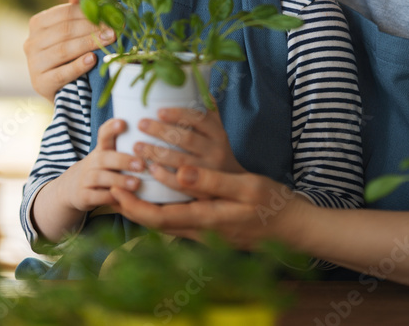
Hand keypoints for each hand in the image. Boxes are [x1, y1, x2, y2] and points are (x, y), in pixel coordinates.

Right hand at [23, 0, 115, 101]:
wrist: (63, 88)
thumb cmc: (70, 53)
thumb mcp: (73, 29)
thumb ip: (77, 8)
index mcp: (38, 24)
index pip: (64, 14)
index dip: (88, 13)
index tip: (110, 17)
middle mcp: (31, 42)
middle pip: (65, 31)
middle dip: (92, 29)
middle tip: (114, 30)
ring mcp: (33, 64)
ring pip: (63, 50)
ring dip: (88, 44)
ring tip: (109, 41)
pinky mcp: (40, 83)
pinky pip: (61, 73)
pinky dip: (78, 66)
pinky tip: (93, 60)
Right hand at [62, 118, 143, 211]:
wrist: (74, 188)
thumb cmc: (103, 168)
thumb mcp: (109, 155)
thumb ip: (125, 146)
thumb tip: (154, 131)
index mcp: (101, 149)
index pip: (103, 134)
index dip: (111, 128)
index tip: (123, 122)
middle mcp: (92, 162)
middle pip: (104, 158)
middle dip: (123, 160)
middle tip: (141, 164)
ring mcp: (86, 179)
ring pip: (100, 178)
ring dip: (119, 180)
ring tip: (136, 184)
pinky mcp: (84, 196)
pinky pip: (96, 196)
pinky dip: (108, 198)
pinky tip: (122, 199)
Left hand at [111, 166, 309, 250]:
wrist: (294, 228)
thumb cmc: (273, 205)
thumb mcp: (247, 187)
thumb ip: (212, 182)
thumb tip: (180, 174)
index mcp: (206, 219)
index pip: (159, 219)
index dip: (133, 207)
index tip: (116, 190)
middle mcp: (201, 231)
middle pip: (156, 224)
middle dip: (132, 207)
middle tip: (115, 185)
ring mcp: (206, 234)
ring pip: (166, 223)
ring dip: (146, 207)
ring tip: (132, 186)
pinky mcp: (212, 230)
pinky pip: (179, 221)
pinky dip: (163, 209)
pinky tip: (162, 194)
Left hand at [132, 108, 244, 188]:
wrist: (234, 184)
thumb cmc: (217, 151)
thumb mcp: (218, 131)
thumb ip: (209, 112)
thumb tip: (197, 85)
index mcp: (219, 133)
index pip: (199, 118)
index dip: (178, 114)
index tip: (158, 110)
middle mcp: (216, 151)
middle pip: (186, 138)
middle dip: (161, 131)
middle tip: (141, 124)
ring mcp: (209, 171)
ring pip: (180, 160)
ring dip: (156, 152)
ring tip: (136, 146)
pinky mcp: (202, 189)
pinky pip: (180, 183)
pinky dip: (164, 176)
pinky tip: (150, 168)